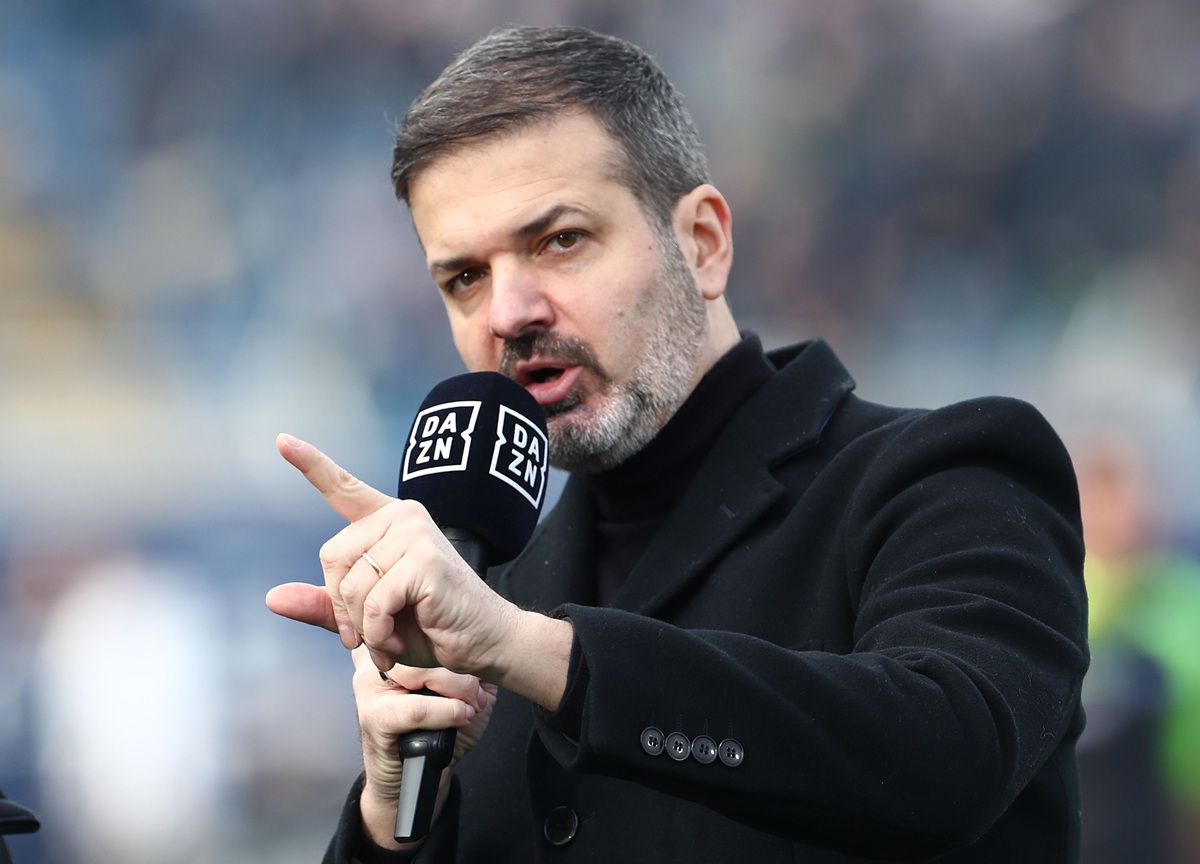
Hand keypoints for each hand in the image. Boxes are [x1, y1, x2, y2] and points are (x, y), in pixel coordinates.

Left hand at [267, 432, 572, 708]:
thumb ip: (326, 605)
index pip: (344, 489)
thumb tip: (272, 598)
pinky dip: (378, 633)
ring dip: (363, 626)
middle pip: (332, 557)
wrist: (481, 643)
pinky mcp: (425, 559)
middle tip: (367, 631)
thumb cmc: (426, 626)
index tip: (282, 439)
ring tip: (388, 638)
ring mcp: (416, 534)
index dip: (311, 464)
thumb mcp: (366, 618)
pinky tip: (396, 641)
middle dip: (343, 606)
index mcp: (388, 523)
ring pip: (352, 585)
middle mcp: (403, 517)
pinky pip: (375, 602)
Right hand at [351, 646, 496, 849]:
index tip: (479, 663)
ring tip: (471, 705)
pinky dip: (445, 713)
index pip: (424, 626)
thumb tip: (487, 645)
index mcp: (394, 644)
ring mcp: (370, 686)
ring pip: (420, 672)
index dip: (458, 644)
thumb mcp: (462, 690)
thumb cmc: (438, 731)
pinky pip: (416, 708)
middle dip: (462, 673)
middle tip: (479, 694)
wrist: (417, 776)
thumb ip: (469, 664)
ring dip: (457, 691)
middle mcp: (376, 659)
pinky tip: (460, 716)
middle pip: (425, 648)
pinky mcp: (373, 716)